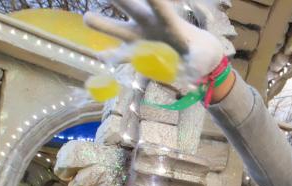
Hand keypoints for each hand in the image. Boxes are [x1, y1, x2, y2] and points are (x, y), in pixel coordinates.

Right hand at [84, 0, 226, 83]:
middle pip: (132, 8)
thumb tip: (187, 72)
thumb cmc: (201, 51)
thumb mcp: (203, 56)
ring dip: (102, 24)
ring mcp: (139, 38)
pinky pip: (120, 56)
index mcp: (168, 21)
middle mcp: (149, 24)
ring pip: (119, 30)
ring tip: (88, 17)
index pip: (159, 7)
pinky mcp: (136, 54)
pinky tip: (100, 57)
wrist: (196, 58)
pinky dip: (110, 57)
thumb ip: (195, 62)